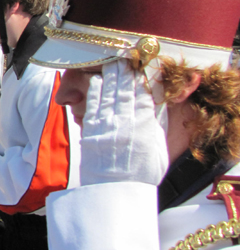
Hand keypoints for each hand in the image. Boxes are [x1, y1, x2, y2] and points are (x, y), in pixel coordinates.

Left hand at [79, 60, 167, 185]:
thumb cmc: (140, 175)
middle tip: (123, 58)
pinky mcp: (91, 130)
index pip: (144, 96)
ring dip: (109, 75)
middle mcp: (127, 123)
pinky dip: (95, 90)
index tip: (139, 68)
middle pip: (126, 90)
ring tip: (110, 63)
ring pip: (109, 93)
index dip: (141, 80)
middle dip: (125, 72)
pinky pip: (93, 104)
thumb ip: (156, 126)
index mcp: (146, 127)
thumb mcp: (158, 150)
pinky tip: (95, 80)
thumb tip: (157, 106)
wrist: (115, 192)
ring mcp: (108, 125)